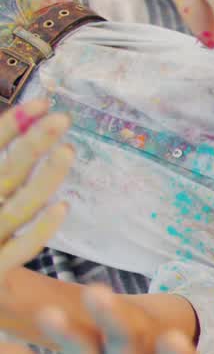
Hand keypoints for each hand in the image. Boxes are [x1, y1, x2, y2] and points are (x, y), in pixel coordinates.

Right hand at [0, 99, 72, 275]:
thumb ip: (4, 173)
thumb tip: (22, 128)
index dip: (13, 125)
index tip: (43, 102)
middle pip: (7, 172)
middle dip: (32, 142)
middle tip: (62, 118)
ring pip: (18, 206)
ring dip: (44, 178)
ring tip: (68, 151)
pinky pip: (19, 250)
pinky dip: (40, 230)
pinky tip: (64, 207)